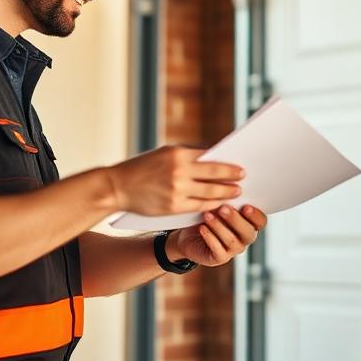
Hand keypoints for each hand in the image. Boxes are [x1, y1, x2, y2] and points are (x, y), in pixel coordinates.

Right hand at [105, 146, 242, 215]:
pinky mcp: (173, 206)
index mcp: (177, 153)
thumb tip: (211, 159)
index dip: (226, 165)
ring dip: (225, 193)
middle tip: (243, 179)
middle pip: (213, 175)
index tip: (239, 167)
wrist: (117, 186)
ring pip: (209, 193)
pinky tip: (219, 205)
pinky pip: (199, 206)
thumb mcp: (163, 154)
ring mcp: (177, 190)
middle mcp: (179, 171)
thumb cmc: (141, 168)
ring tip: (235, 193)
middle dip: (231, 178)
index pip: (209, 158)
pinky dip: (211, 205)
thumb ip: (185, 157)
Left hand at [169, 204, 267, 266]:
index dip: (256, 215)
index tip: (245, 206)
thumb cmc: (208, 214)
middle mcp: (245, 237)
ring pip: (232, 240)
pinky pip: (218, 250)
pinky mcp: (219, 258)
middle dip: (235, 219)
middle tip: (223, 208)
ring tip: (207, 215)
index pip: (261, 221)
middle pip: (248, 232)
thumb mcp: (217, 203)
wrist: (188, 235)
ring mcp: (233, 249)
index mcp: (250, 222)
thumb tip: (229, 183)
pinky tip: (202, 228)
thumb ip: (227, 197)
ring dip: (219, 227)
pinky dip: (210, 238)